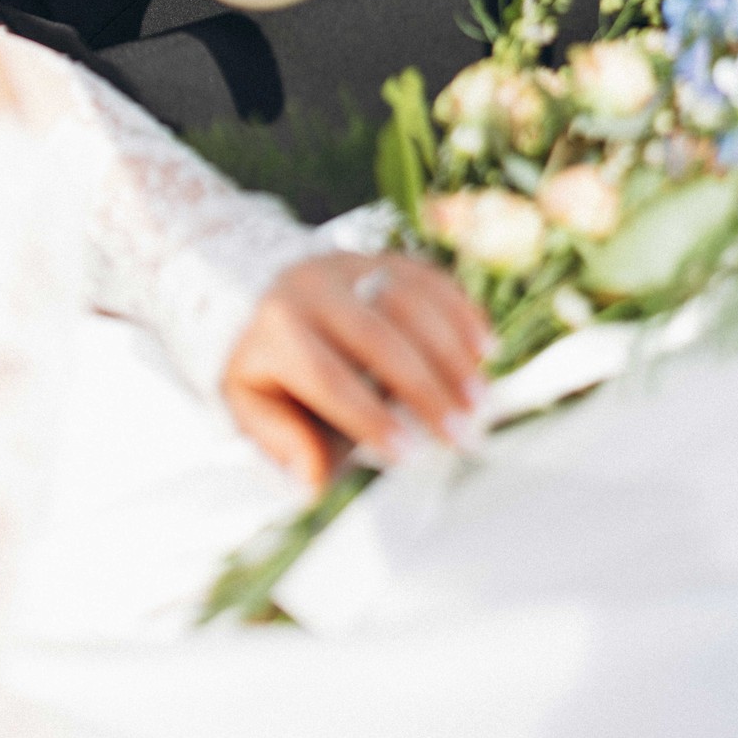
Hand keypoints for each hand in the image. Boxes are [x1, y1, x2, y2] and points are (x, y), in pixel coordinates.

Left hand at [222, 252, 492, 490]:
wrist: (266, 293)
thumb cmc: (269, 366)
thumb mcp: (252, 407)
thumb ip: (283, 445)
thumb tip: (315, 481)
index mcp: (277, 329)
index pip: (328, 377)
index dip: (370, 418)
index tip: (410, 455)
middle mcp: (313, 286)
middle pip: (377, 336)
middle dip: (426, 389)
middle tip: (463, 435)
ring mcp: (352, 264)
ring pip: (410, 300)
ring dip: (453, 353)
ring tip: (481, 401)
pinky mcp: (383, 255)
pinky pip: (430, 278)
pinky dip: (462, 314)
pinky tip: (486, 351)